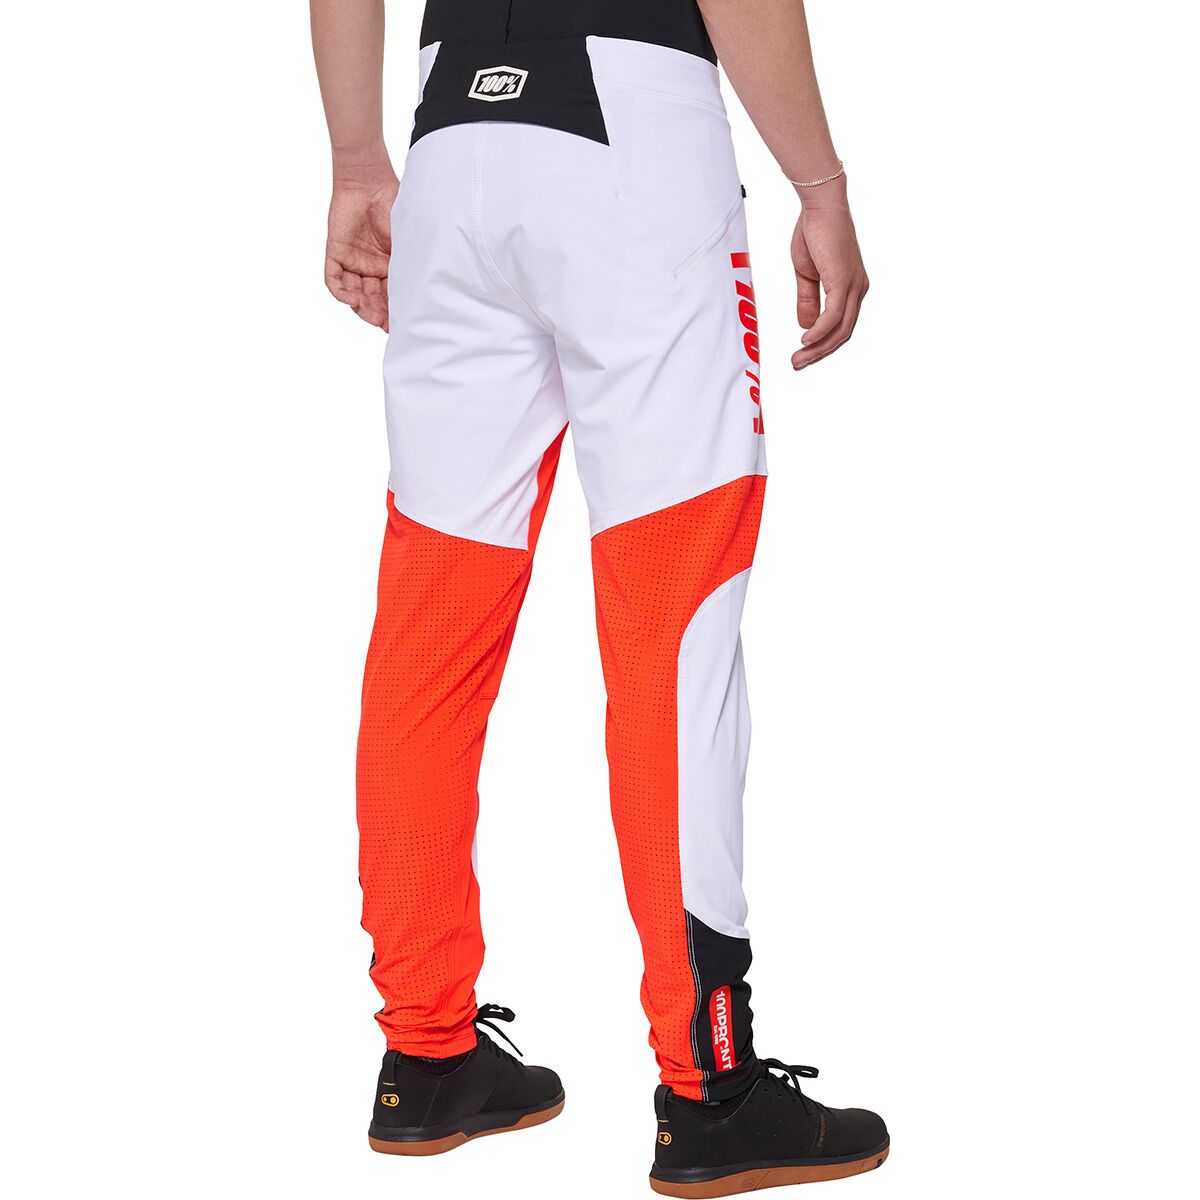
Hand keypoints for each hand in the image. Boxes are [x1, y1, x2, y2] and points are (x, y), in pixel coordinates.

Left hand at [325, 168, 398, 329]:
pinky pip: (334, 280)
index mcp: (390, 265)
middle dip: (379, 315)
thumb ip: (410, 265)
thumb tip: (421, 293)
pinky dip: (342, 293)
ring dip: (361, 307)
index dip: (395, 312)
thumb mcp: (407, 241)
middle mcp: (371, 267)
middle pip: (372, 300)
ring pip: (354, 295)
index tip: (401, 326)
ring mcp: (352, 261)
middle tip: (386, 326)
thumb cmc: (394, 204)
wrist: (370, 179)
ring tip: (371, 315)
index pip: (391, 295)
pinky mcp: (336, 252)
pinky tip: (353, 299)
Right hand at [790, 184, 868, 369]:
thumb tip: (806, 326)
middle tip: (797, 364)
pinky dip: (820, 332)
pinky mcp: (843, 282)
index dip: (822, 345)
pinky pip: (834, 316)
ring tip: (798, 359)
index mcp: (850, 288)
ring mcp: (853, 287)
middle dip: (819, 353)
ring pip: (840, 330)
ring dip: (818, 348)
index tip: (802, 354)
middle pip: (842, 334)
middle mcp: (857, 290)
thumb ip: (808, 300)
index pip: (840, 326)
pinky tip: (806, 340)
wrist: (820, 207)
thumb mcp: (807, 274)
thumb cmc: (814, 233)